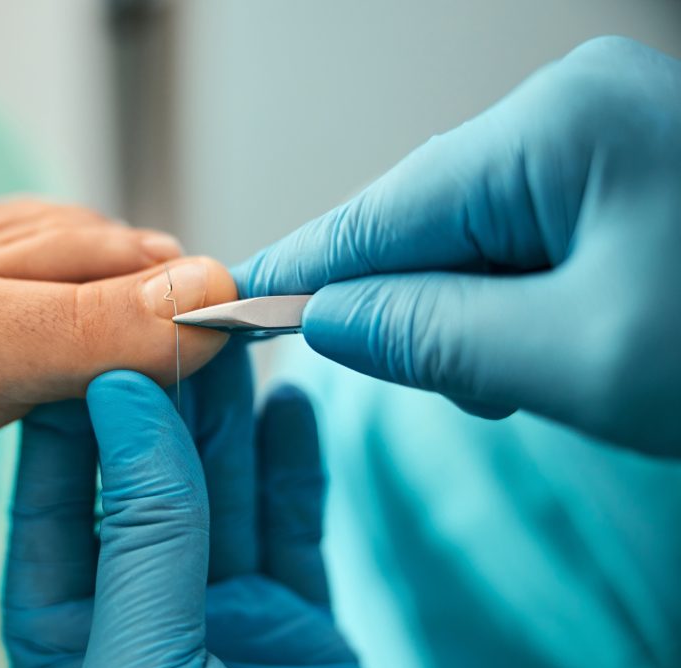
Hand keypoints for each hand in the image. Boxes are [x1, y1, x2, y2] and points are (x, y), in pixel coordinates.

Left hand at [2, 341, 365, 667]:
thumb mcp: (147, 657)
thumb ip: (143, 531)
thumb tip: (122, 397)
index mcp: (66, 630)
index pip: (54, 497)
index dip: (76, 410)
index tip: (102, 330)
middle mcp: (140, 610)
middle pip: (148, 478)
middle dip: (166, 392)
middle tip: (186, 311)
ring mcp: (222, 613)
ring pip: (223, 490)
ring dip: (231, 411)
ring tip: (237, 330)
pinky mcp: (296, 622)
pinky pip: (291, 527)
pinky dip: (293, 464)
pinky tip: (290, 399)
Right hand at [232, 37, 680, 455]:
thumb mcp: (582, 359)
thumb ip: (432, 334)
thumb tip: (324, 318)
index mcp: (557, 126)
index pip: (380, 216)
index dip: (297, 276)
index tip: (223, 314)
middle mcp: (569, 105)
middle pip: (424, 224)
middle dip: (414, 312)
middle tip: (466, 386)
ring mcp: (597, 132)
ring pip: (473, 239)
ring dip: (471, 316)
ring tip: (539, 372)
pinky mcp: (620, 170)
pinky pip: (523, 239)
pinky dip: (516, 303)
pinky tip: (557, 342)